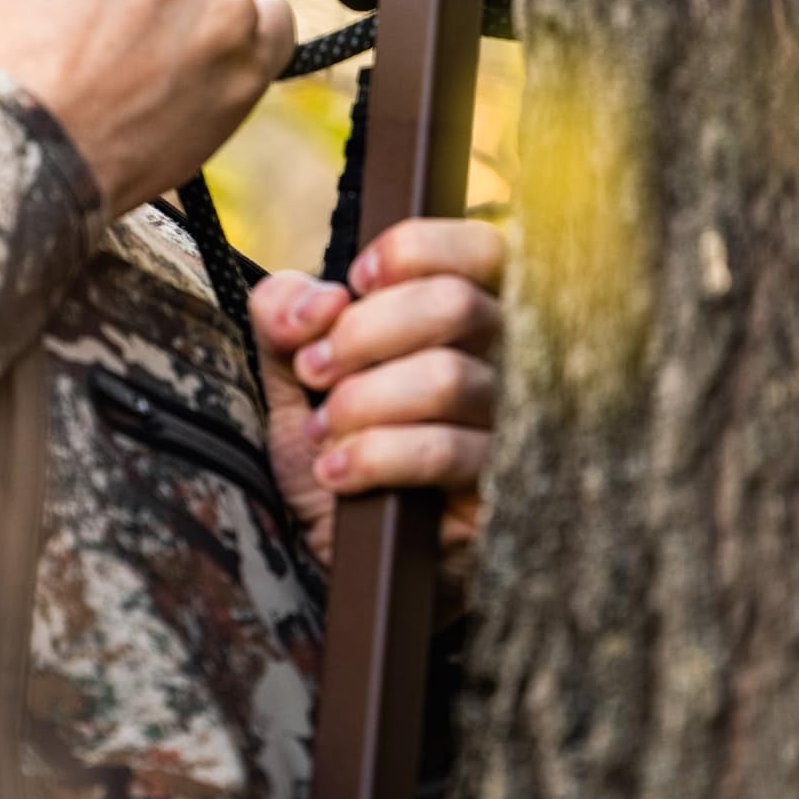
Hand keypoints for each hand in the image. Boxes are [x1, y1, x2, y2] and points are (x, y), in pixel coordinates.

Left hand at [249, 218, 504, 566]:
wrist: (339, 549)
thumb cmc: (334, 443)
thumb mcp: (294, 373)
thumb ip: (287, 316)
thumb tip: (317, 301)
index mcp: (469, 313)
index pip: (480, 248)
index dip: (414, 251)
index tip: (356, 281)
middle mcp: (506, 360)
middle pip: (457, 304)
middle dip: (365, 332)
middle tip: (314, 369)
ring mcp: (512, 423)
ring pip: (446, 378)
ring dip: (362, 401)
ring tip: (322, 429)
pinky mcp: (502, 487)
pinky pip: (442, 452)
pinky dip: (373, 455)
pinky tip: (336, 471)